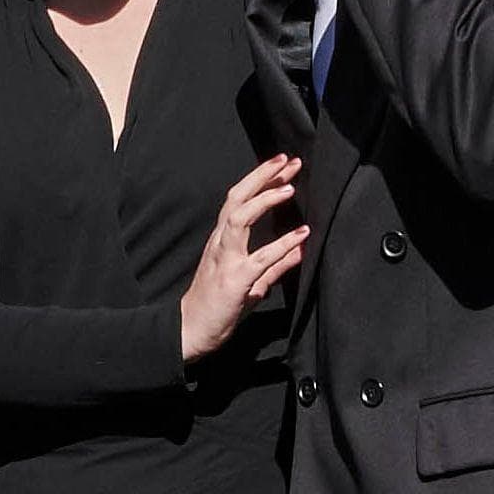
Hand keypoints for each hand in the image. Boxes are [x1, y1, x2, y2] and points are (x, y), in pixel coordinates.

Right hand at [180, 155, 309, 364]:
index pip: (239, 200)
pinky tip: (301, 234)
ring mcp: (225, 260)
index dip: (259, 180)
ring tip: (290, 188)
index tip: (282, 165)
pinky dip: (282, 244)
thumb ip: (275, 264)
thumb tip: (301, 248)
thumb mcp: (252, 281)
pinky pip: (260, 258)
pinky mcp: (234, 280)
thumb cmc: (220, 306)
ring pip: (239, 219)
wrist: (192, 332)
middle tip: (288, 161)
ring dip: (265, 201)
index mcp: (222, 240)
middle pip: (236, 199)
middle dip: (261, 177)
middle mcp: (220, 243)